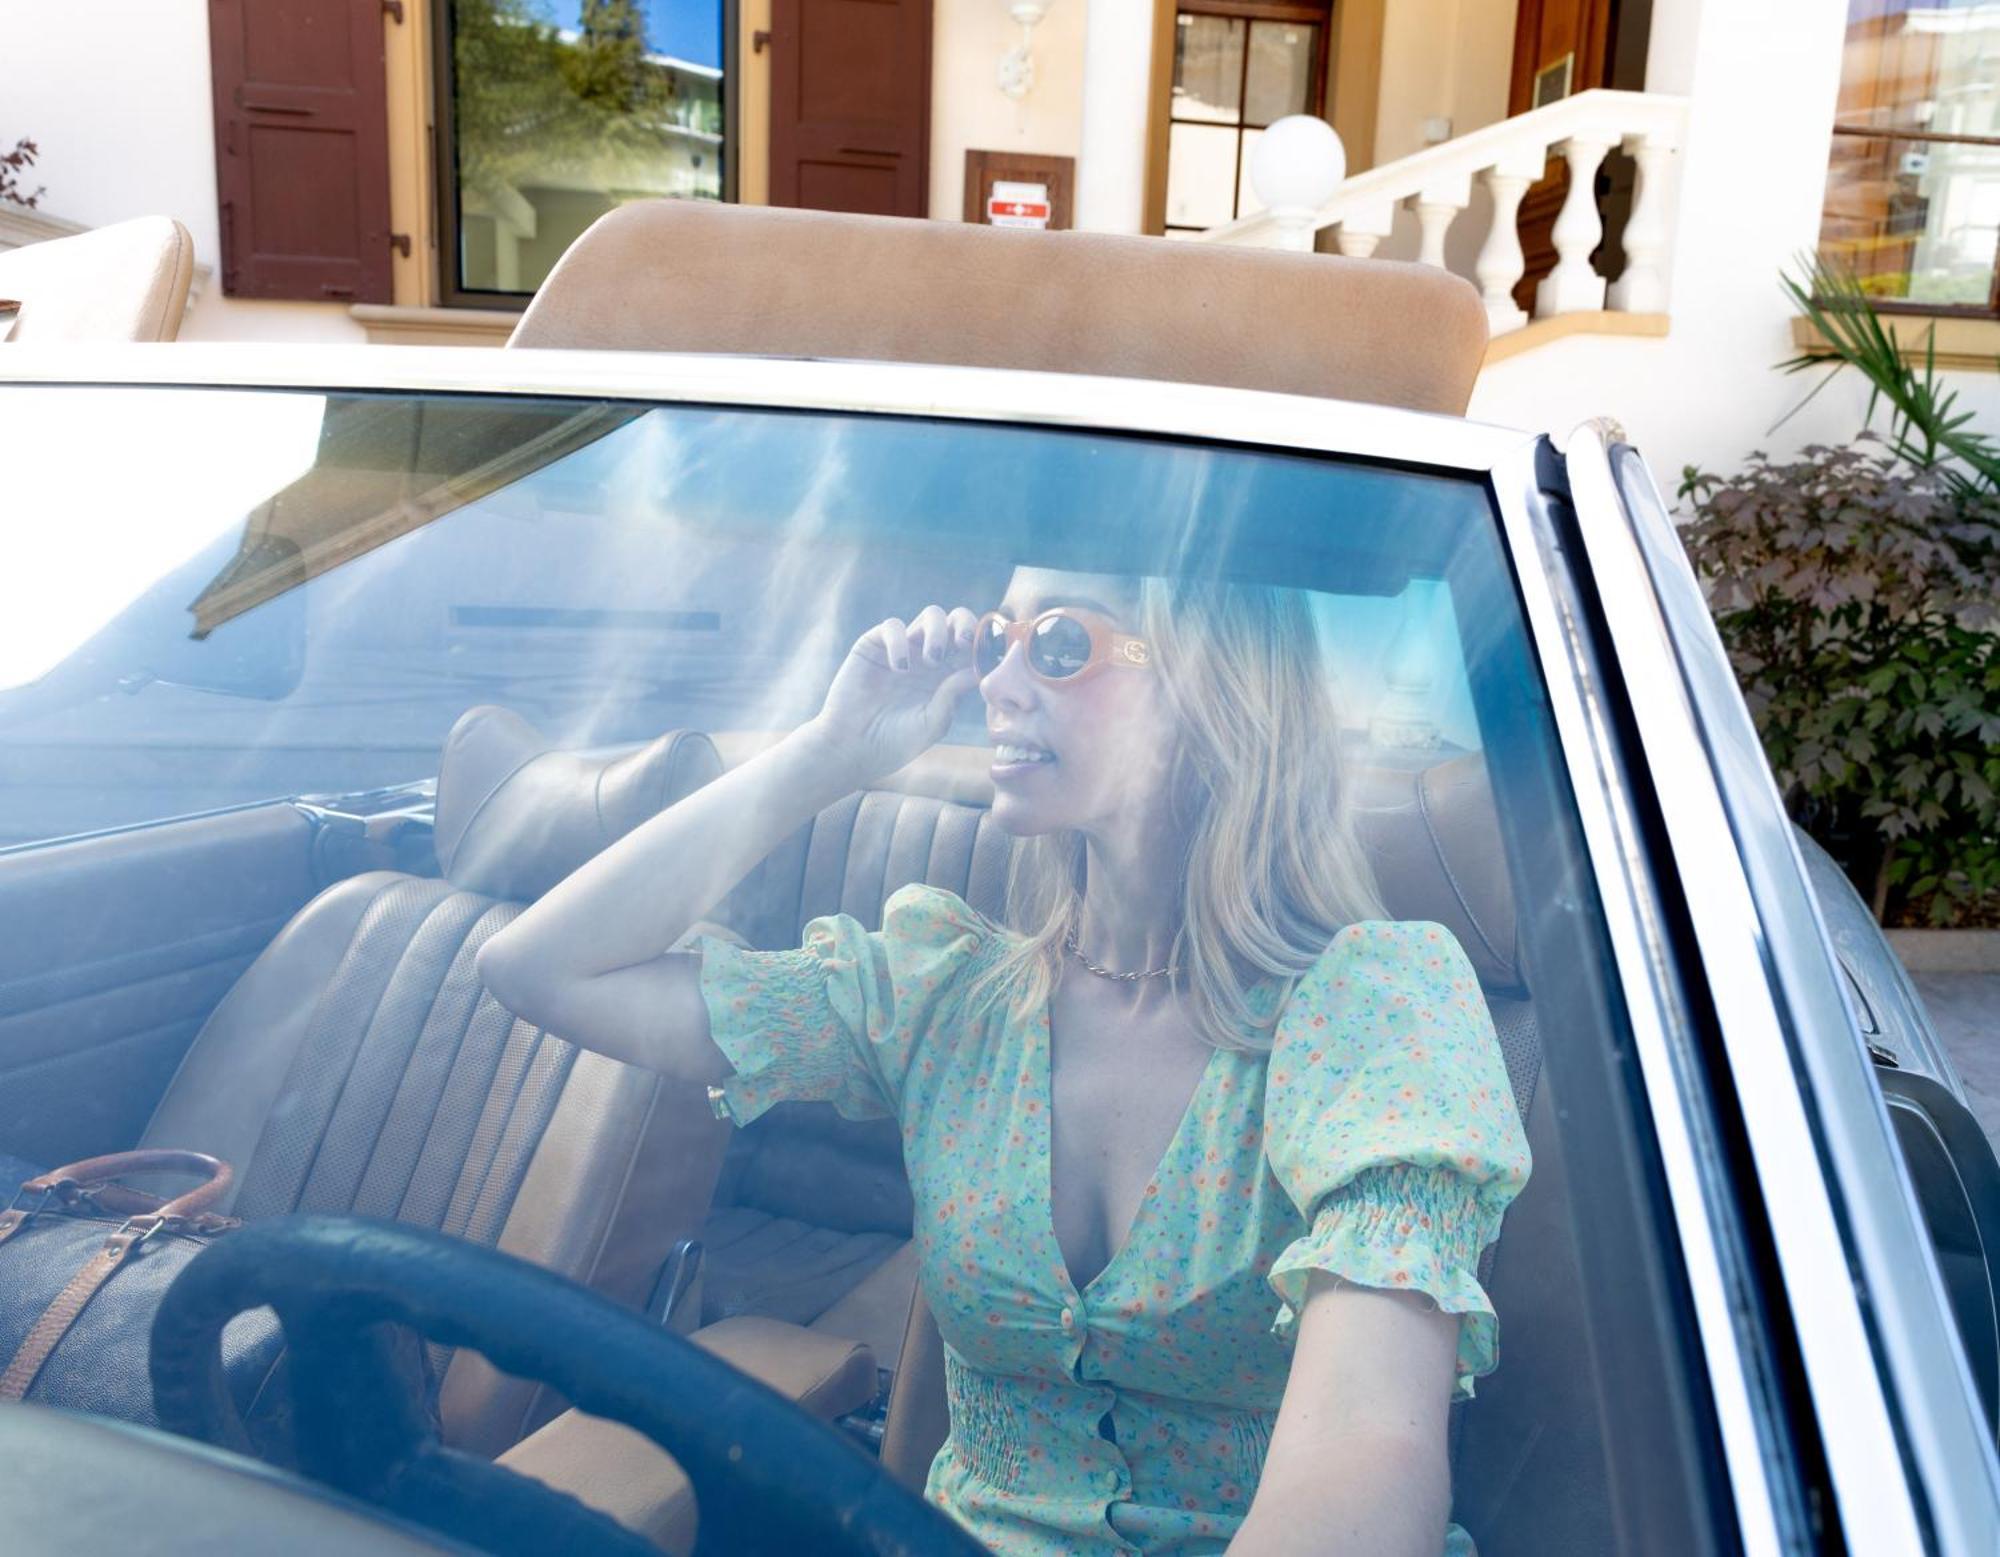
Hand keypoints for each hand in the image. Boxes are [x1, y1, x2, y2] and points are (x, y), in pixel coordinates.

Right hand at [804, 605, 981, 786]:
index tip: (988, 653)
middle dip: (965, 624)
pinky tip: (900, 668)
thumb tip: (976, 669)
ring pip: (930, 616)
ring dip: (937, 631)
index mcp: (947, 676)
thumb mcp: (932, 722)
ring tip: (931, 660)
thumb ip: (952, 695)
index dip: (983, 643)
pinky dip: (900, 641)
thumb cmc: (895, 741)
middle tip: (963, 643)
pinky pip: (892, 626)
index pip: (972, 647)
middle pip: (955, 621)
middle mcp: (928, 657)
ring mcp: (903, 649)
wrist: (853, 747)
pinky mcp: (874, 646)